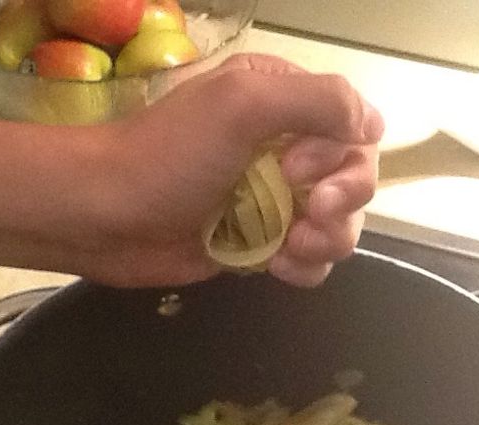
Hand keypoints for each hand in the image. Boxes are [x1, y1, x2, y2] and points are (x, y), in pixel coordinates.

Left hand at [74, 54, 384, 286]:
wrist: (105, 218)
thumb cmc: (168, 156)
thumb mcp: (242, 104)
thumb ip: (317, 101)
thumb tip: (373, 124)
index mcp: (282, 101)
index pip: (354, 127)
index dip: (343, 155)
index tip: (298, 171)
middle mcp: (285, 148)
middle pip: (355, 177)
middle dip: (341, 201)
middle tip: (305, 213)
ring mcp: (274, 200)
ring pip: (340, 223)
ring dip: (328, 239)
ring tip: (289, 248)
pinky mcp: (260, 245)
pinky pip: (312, 258)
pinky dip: (306, 266)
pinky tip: (278, 268)